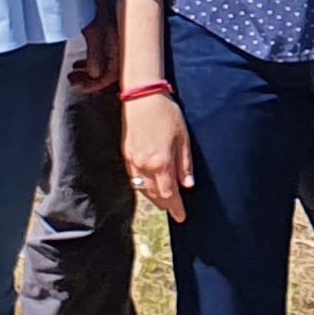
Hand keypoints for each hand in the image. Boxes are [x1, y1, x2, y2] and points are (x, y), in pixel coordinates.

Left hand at [67, 1, 122, 94]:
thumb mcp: (94, 28)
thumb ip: (96, 53)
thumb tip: (95, 74)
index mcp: (122, 42)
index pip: (114, 73)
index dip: (97, 84)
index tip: (81, 88)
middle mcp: (121, 42)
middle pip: (110, 70)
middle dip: (91, 79)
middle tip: (74, 81)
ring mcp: (114, 37)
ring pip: (105, 62)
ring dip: (89, 70)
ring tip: (74, 73)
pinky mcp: (107, 31)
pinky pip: (101, 53)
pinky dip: (90, 59)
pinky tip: (78, 60)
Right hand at [124, 91, 195, 224]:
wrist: (141, 97)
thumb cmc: (166, 114)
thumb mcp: (183, 138)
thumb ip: (184, 164)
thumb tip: (187, 185)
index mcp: (160, 162)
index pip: (169, 194)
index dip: (175, 207)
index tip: (181, 217)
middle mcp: (144, 166)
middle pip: (154, 195)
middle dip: (165, 204)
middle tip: (175, 209)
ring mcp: (132, 161)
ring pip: (143, 189)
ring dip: (154, 197)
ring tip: (165, 200)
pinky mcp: (125, 155)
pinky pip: (134, 179)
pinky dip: (143, 186)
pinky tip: (150, 185)